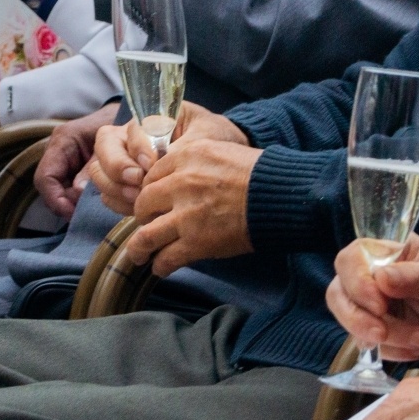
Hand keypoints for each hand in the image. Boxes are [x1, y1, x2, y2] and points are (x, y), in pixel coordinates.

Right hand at [33, 104, 119, 218]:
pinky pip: (69, 189)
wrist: (125, 114)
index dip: (56, 199)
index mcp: (62, 140)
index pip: (46, 177)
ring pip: (59, 191)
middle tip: (85, 213)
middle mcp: (57, 151)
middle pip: (50, 188)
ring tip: (91, 209)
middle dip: (65, 204)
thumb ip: (92, 167)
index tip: (72, 212)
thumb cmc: (117, 123)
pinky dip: (79, 198)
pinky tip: (93, 202)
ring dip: (73, 203)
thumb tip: (78, 193)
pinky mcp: (72, 169)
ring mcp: (63, 161)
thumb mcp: (109, 144)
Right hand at [88, 102, 247, 214]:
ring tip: (138, 202)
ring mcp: (123, 162)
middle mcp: (130, 138)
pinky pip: (108, 194)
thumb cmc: (215, 140)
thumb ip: (183, 145)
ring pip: (100, 171)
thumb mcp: (206, 135)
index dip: (136, 148)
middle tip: (139, 184)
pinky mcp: (124, 186)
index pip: (130, 130)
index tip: (150, 164)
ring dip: (115, 188)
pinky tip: (136, 211)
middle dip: (116, 167)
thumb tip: (160, 162)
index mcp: (150, 119)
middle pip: (104, 147)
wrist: (224, 161)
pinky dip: (118, 204)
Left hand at [124, 140, 259, 275]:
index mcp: (186, 156)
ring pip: (146, 236)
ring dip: (139, 248)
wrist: (280, 195)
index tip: (153, 201)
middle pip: (143, 203)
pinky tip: (161, 268)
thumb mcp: (220, 152)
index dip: (149, 191)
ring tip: (138, 255)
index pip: (151, 175)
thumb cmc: (258, 173)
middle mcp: (180, 184)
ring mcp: (186, 215)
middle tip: (147, 224)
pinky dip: (161, 265)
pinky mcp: (197, 242)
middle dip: (142, 216)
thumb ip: (193, 163)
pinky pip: (167, 258)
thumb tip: (177, 181)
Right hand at [326, 235, 418, 361]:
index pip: (349, 260)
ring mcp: (369, 308)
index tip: (379, 305)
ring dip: (386, 338)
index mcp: (384, 254)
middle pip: (338, 294)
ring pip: (351, 324)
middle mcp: (369, 279)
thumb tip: (381, 278)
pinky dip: (395, 351)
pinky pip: (370, 347)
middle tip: (383, 333)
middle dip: (357, 318)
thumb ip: (413, 277)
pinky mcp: (376, 334)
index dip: (356, 282)